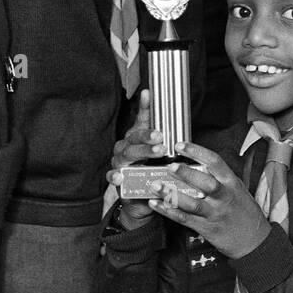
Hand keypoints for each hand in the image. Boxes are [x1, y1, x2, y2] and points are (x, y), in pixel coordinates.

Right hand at [105, 89, 166, 224]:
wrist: (143, 197)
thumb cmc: (153, 171)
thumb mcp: (164, 155)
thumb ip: (168, 138)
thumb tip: (179, 121)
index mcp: (137, 137)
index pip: (142, 119)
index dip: (145, 107)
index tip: (148, 94)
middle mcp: (126, 146)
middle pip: (135, 137)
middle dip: (148, 135)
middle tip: (161, 136)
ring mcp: (119, 162)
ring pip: (127, 154)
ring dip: (142, 152)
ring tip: (157, 151)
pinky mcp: (117, 179)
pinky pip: (113, 176)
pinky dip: (115, 176)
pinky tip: (120, 176)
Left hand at [148, 140, 271, 259]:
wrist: (254, 241)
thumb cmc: (244, 212)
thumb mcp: (237, 189)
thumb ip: (219, 177)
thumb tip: (197, 161)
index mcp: (231, 183)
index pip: (215, 162)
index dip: (197, 151)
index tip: (180, 144)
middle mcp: (223, 197)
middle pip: (205, 182)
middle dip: (186, 173)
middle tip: (168, 165)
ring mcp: (214, 213)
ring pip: (191, 203)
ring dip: (171, 194)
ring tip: (155, 185)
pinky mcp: (206, 228)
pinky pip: (183, 218)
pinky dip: (168, 211)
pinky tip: (155, 204)